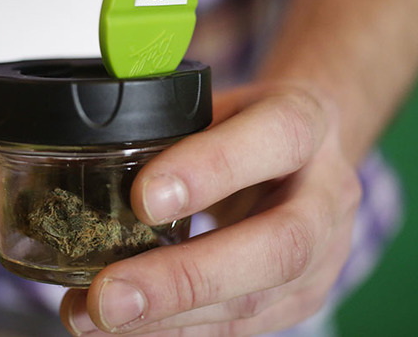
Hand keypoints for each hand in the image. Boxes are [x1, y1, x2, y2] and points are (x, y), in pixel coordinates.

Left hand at [60, 82, 361, 335]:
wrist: (310, 154)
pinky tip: (124, 329)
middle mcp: (327, 195)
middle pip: (279, 246)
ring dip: (168, 318)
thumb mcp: (220, 103)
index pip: (277, 138)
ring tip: (92, 316)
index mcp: (307, 123)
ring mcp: (324, 255)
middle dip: (185, 278)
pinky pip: (241, 326)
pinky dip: (176, 330)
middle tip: (108, 296)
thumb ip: (173, 129)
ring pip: (256, 301)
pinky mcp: (302, 296)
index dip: (212, 169)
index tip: (142, 198)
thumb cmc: (250, 124)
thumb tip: (91, 165)